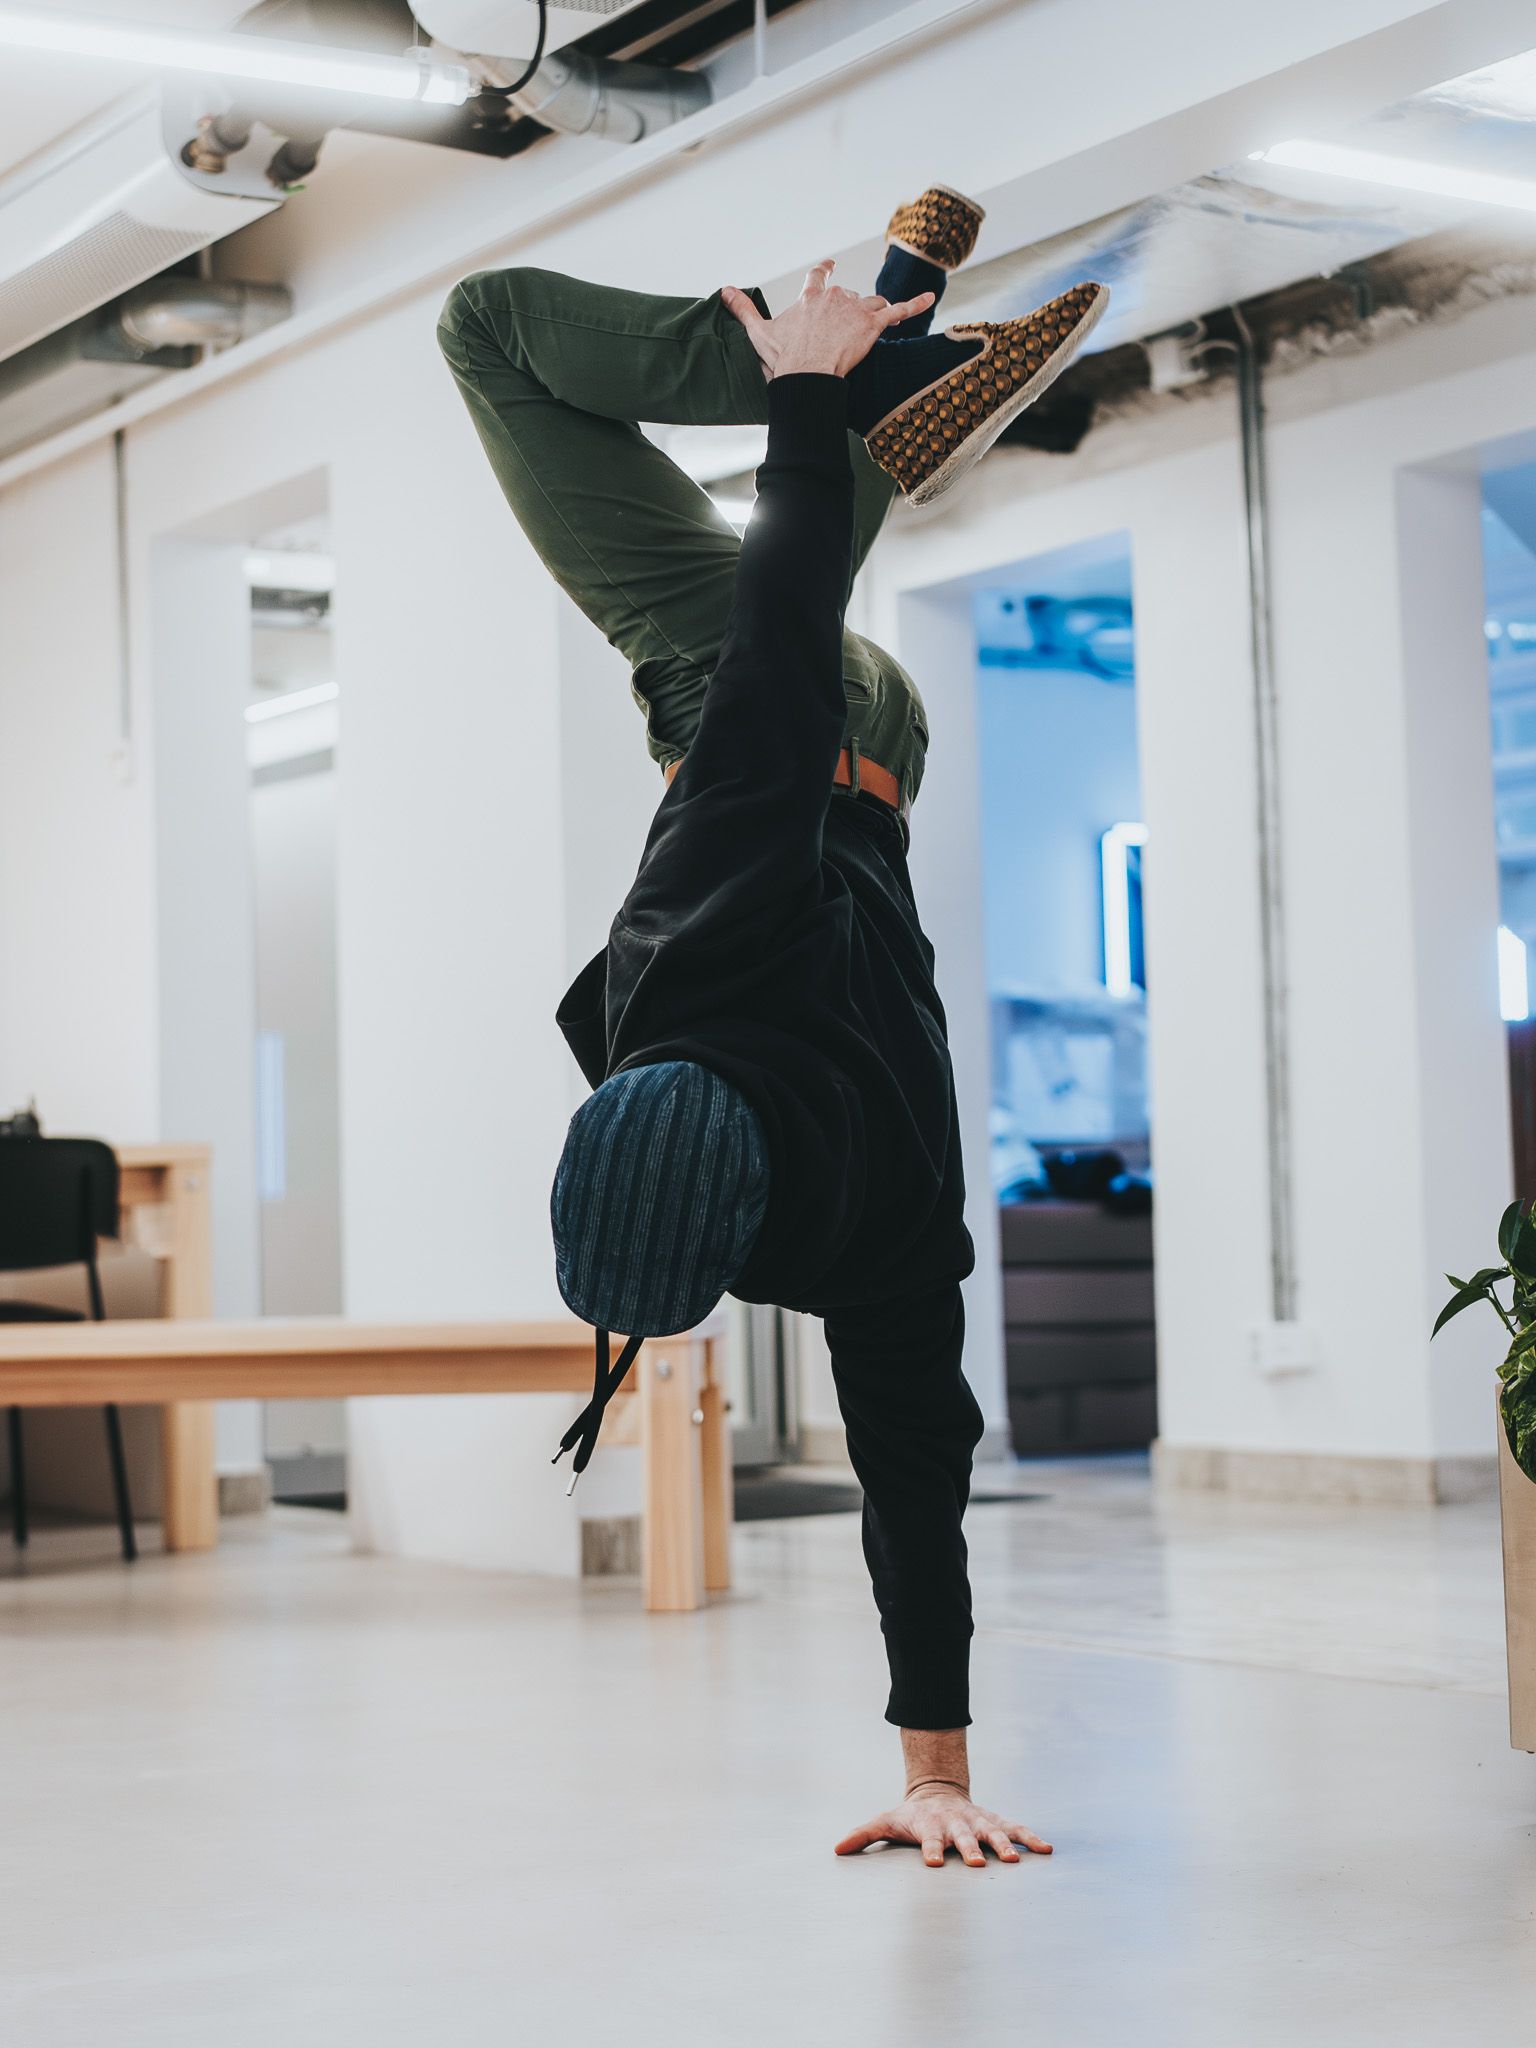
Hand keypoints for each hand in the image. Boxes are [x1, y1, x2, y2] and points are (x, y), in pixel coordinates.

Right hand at [722, 260, 933, 380]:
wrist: (807, 373)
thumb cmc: (784, 357)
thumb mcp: (759, 332)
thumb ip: (742, 308)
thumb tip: (722, 289)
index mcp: (811, 297)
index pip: (820, 276)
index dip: (826, 270)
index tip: (832, 264)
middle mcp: (836, 297)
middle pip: (850, 295)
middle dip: (851, 306)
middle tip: (848, 325)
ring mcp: (857, 309)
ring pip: (873, 303)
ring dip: (875, 312)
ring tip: (876, 322)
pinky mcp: (874, 325)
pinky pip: (899, 311)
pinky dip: (915, 304)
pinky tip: (930, 298)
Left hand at [834, 1781, 1052, 1866]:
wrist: (937, 1791)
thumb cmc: (910, 1816)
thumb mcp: (885, 1821)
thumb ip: (863, 1834)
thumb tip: (836, 1849)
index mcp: (930, 1826)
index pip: (929, 1840)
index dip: (931, 1850)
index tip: (933, 1862)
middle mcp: (956, 1824)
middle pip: (964, 1838)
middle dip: (970, 1849)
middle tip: (979, 1863)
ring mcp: (977, 1822)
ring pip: (993, 1833)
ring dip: (1004, 1846)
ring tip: (1015, 1860)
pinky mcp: (994, 1822)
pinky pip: (1015, 1829)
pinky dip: (1030, 1838)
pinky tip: (1047, 1849)